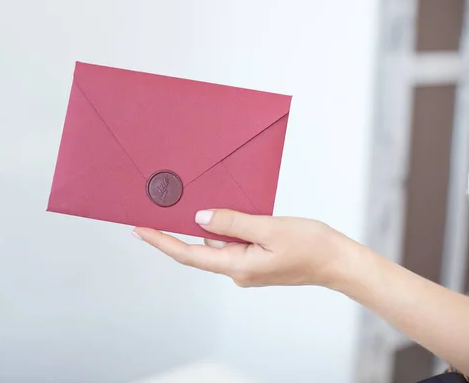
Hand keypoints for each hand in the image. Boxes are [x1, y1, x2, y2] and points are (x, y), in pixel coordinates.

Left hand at [133, 209, 359, 287]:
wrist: (338, 261)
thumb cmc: (310, 245)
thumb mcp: (269, 227)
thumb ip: (232, 222)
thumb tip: (199, 218)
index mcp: (237, 266)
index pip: (188, 255)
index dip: (162, 242)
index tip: (140, 231)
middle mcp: (237, 271)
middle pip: (199, 250)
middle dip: (179, 232)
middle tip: (158, 211)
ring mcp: (247, 268)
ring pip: (217, 245)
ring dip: (207, 228)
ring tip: (197, 205)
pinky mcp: (255, 262)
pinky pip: (232, 244)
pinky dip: (226, 230)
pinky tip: (228, 215)